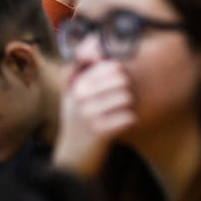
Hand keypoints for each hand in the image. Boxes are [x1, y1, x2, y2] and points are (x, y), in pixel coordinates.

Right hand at [53, 61, 136, 176]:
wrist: (72, 160)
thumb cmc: (78, 121)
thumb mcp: (73, 93)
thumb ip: (81, 67)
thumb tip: (93, 40)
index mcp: (75, 84)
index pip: (110, 64)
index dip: (119, 73)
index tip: (113, 85)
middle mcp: (79, 96)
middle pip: (122, 78)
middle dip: (126, 89)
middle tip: (117, 102)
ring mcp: (88, 114)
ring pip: (127, 96)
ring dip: (129, 106)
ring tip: (117, 114)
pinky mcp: (99, 132)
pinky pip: (129, 117)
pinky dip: (129, 121)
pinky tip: (119, 126)